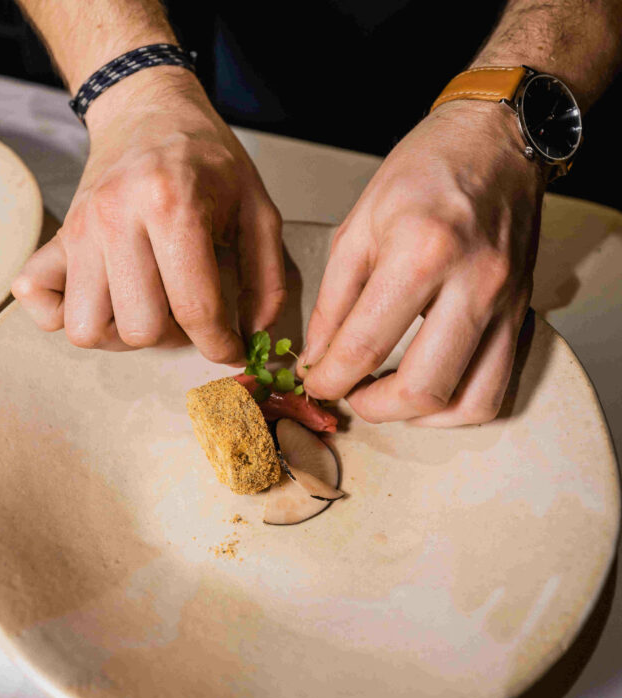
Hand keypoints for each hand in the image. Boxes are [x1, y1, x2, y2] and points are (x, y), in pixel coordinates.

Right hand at [12, 67, 284, 362]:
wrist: (147, 108)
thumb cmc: (205, 159)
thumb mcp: (257, 207)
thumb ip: (268, 275)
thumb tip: (255, 334)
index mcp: (172, 205)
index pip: (194, 309)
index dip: (220, 345)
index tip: (228, 349)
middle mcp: (116, 218)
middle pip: (139, 329)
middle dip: (172, 337)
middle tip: (186, 312)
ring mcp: (78, 229)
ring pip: (88, 329)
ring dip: (121, 334)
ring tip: (145, 307)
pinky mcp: (57, 237)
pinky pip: (39, 304)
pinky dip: (65, 315)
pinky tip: (101, 298)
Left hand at [299, 100, 544, 425]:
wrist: (496, 141)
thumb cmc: (426, 171)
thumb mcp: (358, 226)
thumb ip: (333, 300)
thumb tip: (317, 357)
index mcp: (421, 252)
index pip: (365, 345)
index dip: (330, 378)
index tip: (315, 382)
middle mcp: (473, 283)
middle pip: (423, 389)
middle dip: (372, 408)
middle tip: (350, 393)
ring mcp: (505, 303)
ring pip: (467, 404)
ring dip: (418, 417)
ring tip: (387, 396)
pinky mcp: (521, 314)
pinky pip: (496, 389)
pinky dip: (456, 407)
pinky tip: (427, 389)